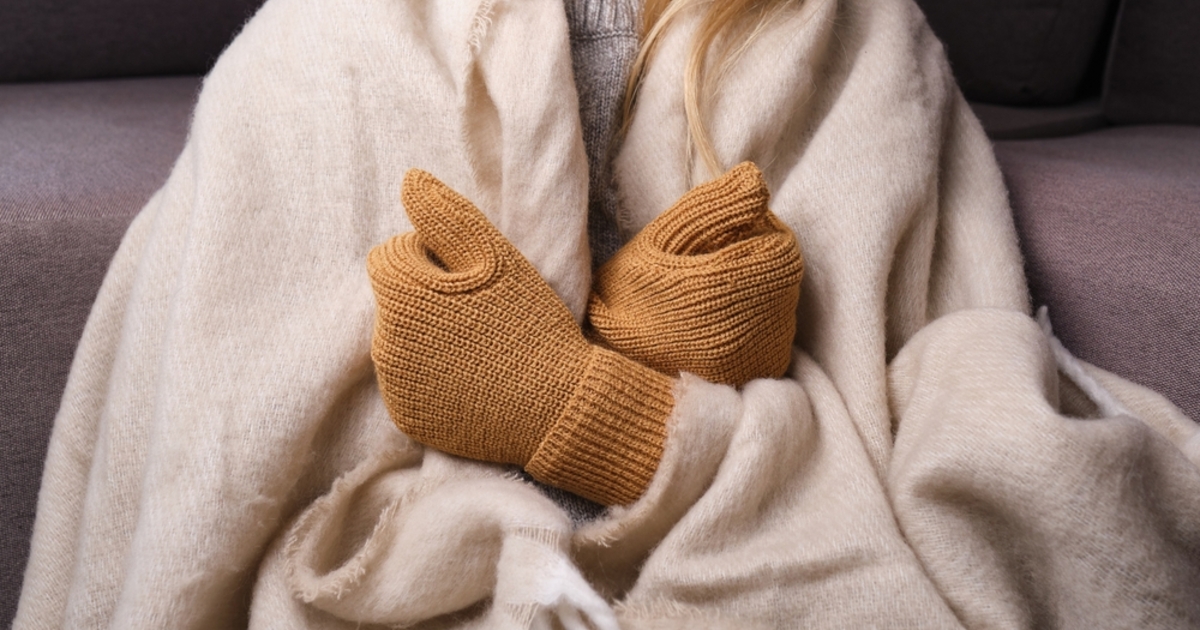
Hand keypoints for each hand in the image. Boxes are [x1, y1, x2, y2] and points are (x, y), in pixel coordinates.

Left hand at [368, 170, 674, 504]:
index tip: (473, 277)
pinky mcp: (407, 418)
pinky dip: (433, 376)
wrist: (557, 406)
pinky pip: (409, 383)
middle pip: (394, 299)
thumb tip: (408, 178)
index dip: (432, 257)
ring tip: (479, 346)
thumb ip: (446, 214)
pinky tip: (473, 378)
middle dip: (427, 296)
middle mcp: (384, 341)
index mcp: (400, 294)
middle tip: (481, 312)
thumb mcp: (496, 257)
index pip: (392, 255)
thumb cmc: (530, 324)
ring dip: (428, 335)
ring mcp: (394, 385)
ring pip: (400, 341)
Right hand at [588, 162, 803, 385]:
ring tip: (712, 296)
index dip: (756, 233)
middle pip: (784, 275)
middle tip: (713, 264)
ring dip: (757, 290)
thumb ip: (712, 206)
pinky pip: (775, 335)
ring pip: (781, 305)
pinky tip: (719, 321)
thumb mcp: (661, 239)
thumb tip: (757, 180)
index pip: (781, 245)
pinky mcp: (756, 377)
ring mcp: (757, 359)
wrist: (607, 363)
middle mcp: (750, 328)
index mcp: (726, 287)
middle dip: (756, 261)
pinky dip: (755, 321)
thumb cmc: (629, 293)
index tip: (723, 238)